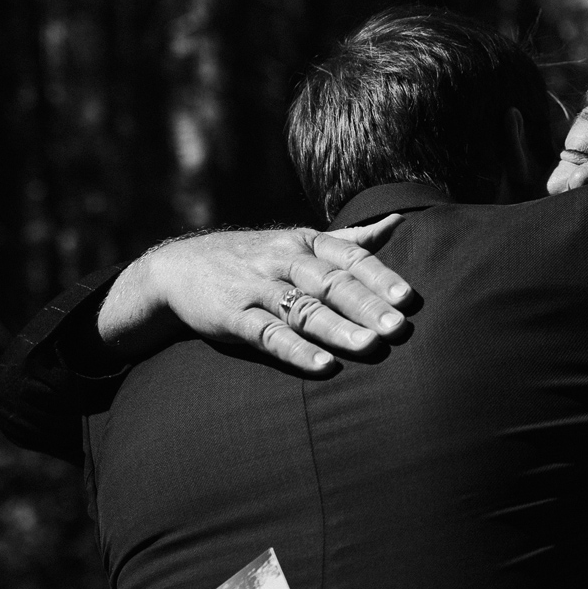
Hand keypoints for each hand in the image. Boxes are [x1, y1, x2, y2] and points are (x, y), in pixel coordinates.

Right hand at [99, 216, 411, 370]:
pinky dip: (296, 350)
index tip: (409, 299)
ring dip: (337, 328)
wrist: (178, 268)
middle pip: (331, 282)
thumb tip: (400, 222)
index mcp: (304, 243)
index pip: (349, 258)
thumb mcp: (299, 242)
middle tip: (400, 327)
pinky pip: (268, 334)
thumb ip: (349, 240)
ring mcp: (256, 288)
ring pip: (303, 308)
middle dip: (367, 305)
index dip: (380, 277)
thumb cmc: (254, 259)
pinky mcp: (233, 316)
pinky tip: (322, 366)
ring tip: (370, 347)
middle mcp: (283, 260)